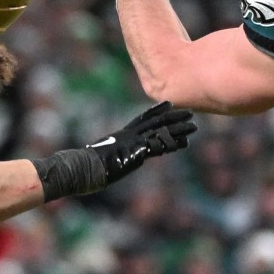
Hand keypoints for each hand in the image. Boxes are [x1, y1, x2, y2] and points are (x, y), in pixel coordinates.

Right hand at [33, 101, 197, 199]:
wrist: (80, 169)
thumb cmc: (85, 168)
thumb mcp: (103, 160)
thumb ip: (113, 157)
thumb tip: (114, 162)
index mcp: (121, 136)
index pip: (141, 120)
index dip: (156, 112)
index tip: (168, 105)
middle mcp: (128, 136)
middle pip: (155, 122)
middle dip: (172, 117)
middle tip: (189, 112)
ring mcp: (132, 143)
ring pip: (159, 131)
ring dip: (178, 128)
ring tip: (193, 124)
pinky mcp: (135, 153)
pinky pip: (157, 146)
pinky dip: (171, 143)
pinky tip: (184, 141)